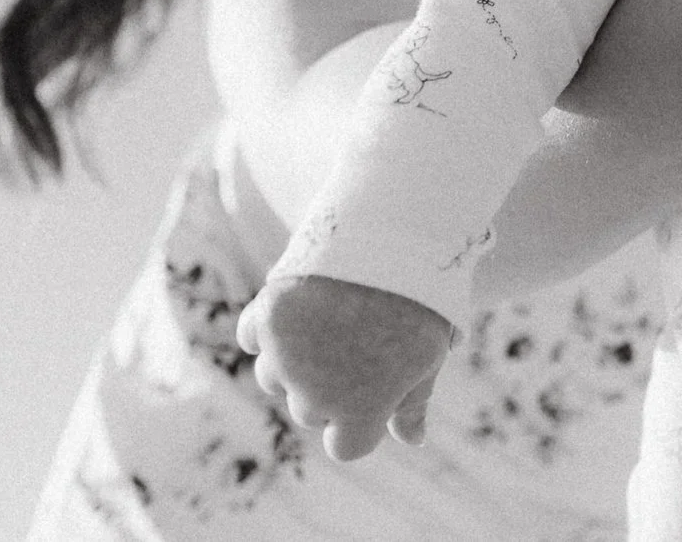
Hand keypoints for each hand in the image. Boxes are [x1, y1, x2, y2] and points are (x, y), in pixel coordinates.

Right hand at [235, 273, 452, 458]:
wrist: (396, 236)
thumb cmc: (421, 301)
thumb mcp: (428, 355)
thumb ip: (413, 403)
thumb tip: (412, 439)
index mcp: (359, 410)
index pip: (345, 446)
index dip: (358, 423)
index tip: (370, 393)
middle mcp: (314, 394)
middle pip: (309, 410)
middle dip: (329, 389)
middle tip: (358, 343)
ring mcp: (285, 355)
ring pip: (274, 378)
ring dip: (293, 362)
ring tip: (329, 322)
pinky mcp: (267, 316)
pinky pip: (253, 337)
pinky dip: (267, 330)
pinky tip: (296, 311)